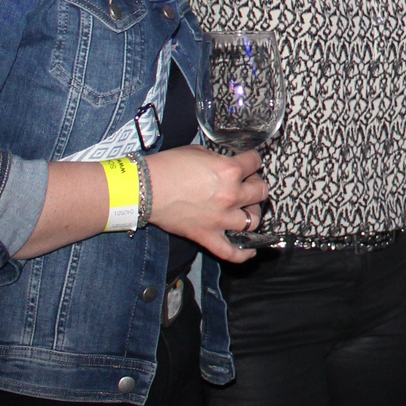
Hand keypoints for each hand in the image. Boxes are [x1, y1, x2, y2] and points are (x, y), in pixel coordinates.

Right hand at [144, 145, 267, 262]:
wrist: (146, 188)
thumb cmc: (168, 167)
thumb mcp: (199, 152)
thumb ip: (219, 160)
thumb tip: (227, 164)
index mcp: (229, 171)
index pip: (254, 162)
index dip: (252, 160)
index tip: (250, 162)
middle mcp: (230, 195)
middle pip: (260, 192)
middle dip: (256, 185)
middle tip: (248, 183)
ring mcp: (220, 219)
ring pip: (253, 221)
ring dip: (252, 214)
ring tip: (246, 209)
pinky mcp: (207, 236)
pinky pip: (231, 252)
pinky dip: (243, 254)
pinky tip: (251, 250)